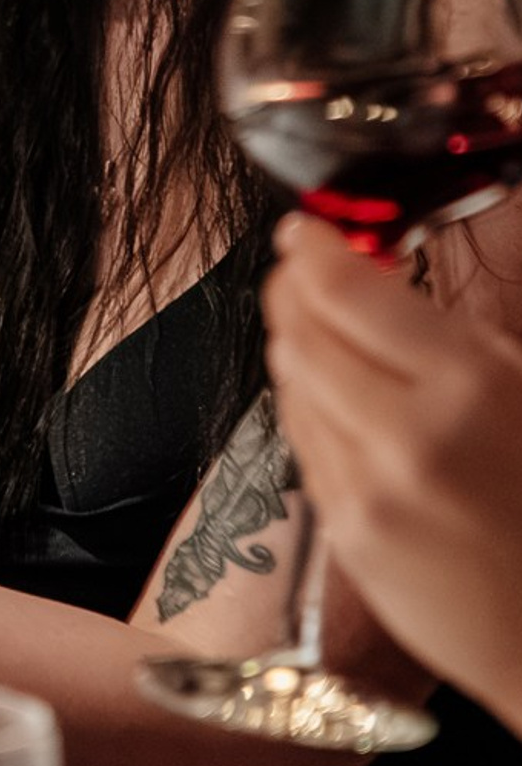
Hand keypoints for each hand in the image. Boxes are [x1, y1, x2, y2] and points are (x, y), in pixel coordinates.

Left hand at [265, 210, 521, 730]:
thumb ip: (464, 343)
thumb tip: (383, 275)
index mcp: (473, 388)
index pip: (347, 292)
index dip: (314, 250)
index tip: (306, 231)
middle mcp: (409, 437)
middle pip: (300, 334)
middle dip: (292, 292)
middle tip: (301, 271)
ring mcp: (370, 492)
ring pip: (292, 388)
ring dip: (295, 347)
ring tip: (315, 328)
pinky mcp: (349, 535)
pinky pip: (305, 446)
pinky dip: (308, 409)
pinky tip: (333, 399)